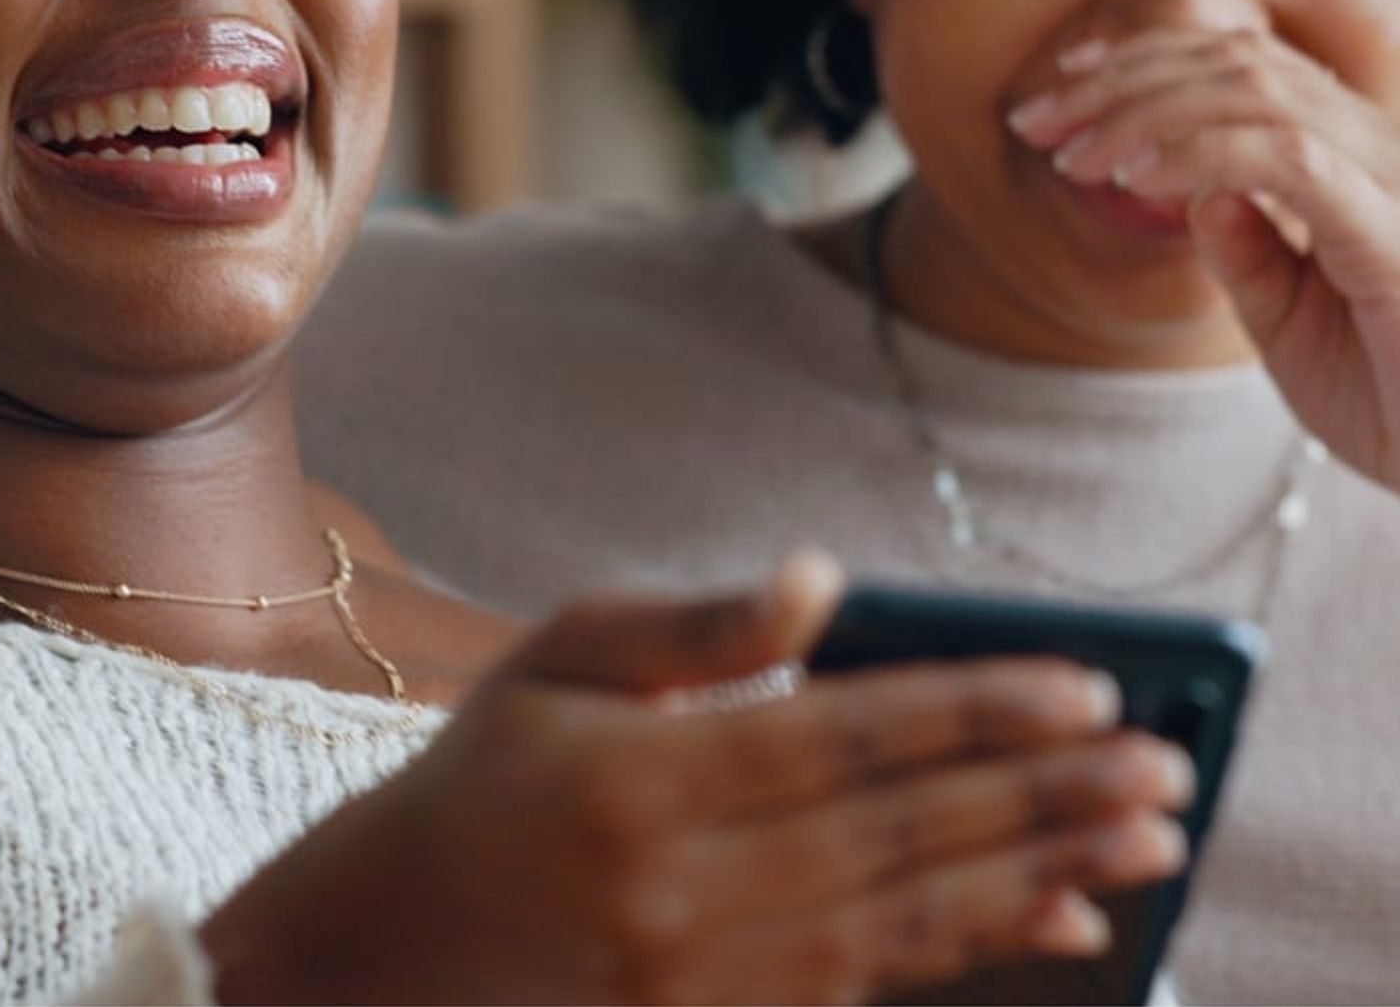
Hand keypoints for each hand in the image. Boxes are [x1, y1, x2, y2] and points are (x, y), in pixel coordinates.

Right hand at [202, 557, 1190, 1004]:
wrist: (382, 961)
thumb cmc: (475, 785)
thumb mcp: (556, 662)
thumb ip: (693, 623)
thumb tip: (822, 580)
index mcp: (647, 777)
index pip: (851, 736)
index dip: (976, 710)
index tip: (1088, 689)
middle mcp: (687, 890)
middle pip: (903, 835)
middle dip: (1045, 797)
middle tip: (1163, 768)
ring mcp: (707, 979)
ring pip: (908, 921)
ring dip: (1037, 876)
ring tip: (1143, 844)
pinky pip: (871, 986)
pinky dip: (971, 950)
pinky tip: (1054, 920)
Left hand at [1008, 26, 1399, 483]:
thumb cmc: (1391, 401)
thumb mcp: (1288, 320)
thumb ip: (1243, 250)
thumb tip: (1190, 189)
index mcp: (1354, 157)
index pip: (1245, 64)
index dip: (1146, 59)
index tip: (1061, 83)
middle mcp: (1379, 149)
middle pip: (1236, 63)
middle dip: (1118, 83)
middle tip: (1031, 122)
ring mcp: (1391, 181)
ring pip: (1254, 92)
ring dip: (1141, 113)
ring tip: (1073, 159)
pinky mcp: (1392, 232)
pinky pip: (1288, 159)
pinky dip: (1199, 156)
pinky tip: (1136, 181)